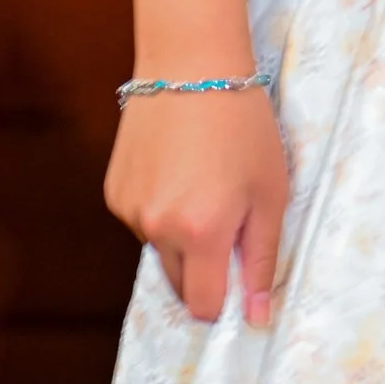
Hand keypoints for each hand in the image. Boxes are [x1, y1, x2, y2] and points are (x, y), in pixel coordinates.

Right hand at [105, 78, 289, 326]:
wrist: (191, 65)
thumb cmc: (244, 126)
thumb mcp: (270, 193)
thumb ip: (261, 260)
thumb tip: (255, 319)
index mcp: (202, 232)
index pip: (203, 305)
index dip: (223, 300)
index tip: (236, 279)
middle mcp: (158, 228)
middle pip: (178, 284)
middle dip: (203, 268)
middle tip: (226, 220)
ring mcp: (129, 210)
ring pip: (160, 250)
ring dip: (180, 236)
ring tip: (201, 184)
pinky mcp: (114, 190)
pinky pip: (141, 221)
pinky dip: (159, 210)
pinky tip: (176, 171)